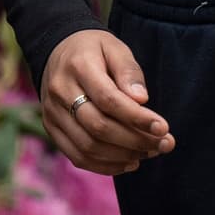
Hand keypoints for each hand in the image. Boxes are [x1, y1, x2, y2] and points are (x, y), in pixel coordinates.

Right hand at [39, 28, 175, 174]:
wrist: (57, 50)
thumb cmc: (93, 49)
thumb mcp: (115, 48)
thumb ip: (129, 71)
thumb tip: (141, 101)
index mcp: (78, 66)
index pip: (108, 99)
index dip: (136, 118)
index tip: (163, 128)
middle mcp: (60, 91)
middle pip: (98, 127)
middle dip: (135, 141)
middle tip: (164, 144)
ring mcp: (52, 113)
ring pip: (88, 147)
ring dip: (123, 156)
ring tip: (149, 152)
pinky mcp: (51, 129)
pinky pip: (77, 156)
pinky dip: (105, 166)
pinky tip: (129, 162)